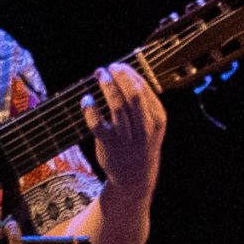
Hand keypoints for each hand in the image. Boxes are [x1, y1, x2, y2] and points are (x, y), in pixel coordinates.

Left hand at [80, 61, 164, 197]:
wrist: (134, 177)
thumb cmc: (140, 143)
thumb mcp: (151, 124)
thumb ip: (142, 102)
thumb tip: (125, 73)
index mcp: (157, 118)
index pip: (144, 88)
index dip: (129, 73)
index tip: (119, 65)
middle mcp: (144, 127)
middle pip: (133, 95)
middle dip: (120, 76)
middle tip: (109, 67)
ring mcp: (127, 137)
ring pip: (117, 107)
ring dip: (107, 87)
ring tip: (99, 74)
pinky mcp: (110, 146)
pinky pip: (97, 125)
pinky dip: (90, 110)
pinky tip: (86, 100)